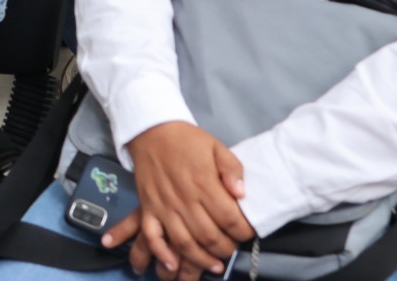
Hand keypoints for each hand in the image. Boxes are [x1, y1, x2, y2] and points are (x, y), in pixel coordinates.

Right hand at [105, 123, 251, 277]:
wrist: (151, 130)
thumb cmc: (187, 140)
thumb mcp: (216, 146)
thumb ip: (232, 169)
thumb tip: (242, 194)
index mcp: (204, 183)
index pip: (229, 218)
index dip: (243, 231)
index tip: (247, 232)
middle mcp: (184, 199)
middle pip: (209, 236)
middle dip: (225, 248)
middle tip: (232, 247)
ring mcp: (164, 206)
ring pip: (184, 242)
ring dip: (201, 259)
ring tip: (215, 265)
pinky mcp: (148, 208)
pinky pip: (153, 236)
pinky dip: (162, 253)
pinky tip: (173, 264)